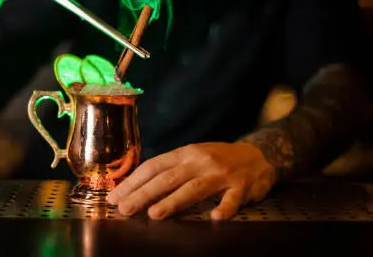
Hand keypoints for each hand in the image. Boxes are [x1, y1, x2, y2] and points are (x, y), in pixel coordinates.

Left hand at [106, 142, 276, 219]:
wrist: (257, 156)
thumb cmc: (217, 159)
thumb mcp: (192, 158)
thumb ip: (169, 170)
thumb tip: (136, 187)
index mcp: (184, 154)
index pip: (153, 166)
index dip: (133, 181)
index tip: (114, 196)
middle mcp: (200, 161)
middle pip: (168, 178)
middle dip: (143, 194)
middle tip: (124, 209)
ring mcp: (221, 174)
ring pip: (194, 188)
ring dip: (173, 201)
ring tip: (155, 214)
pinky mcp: (241, 187)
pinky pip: (231, 200)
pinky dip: (224, 208)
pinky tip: (214, 218)